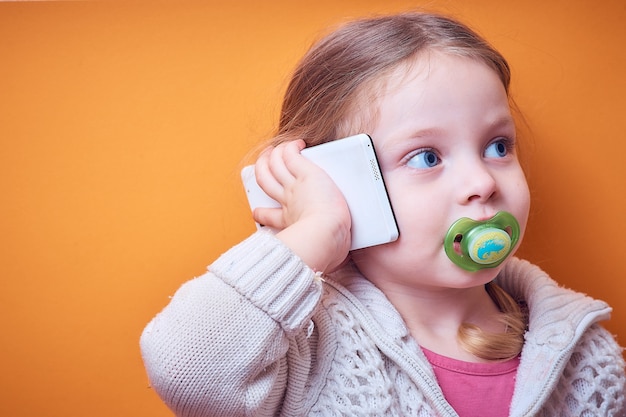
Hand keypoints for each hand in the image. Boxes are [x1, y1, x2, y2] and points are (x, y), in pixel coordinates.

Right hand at [253, 140, 351, 271]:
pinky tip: (296, 144)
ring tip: (274, 150)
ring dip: (273, 155)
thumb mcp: (319, 253)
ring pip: (275, 165)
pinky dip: (290, 147)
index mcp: (289, 223)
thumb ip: (320, 257)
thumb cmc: (327, 248)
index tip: (258, 212)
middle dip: (261, 171)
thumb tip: (326, 269)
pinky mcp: (305, 173)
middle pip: (265, 182)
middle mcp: (287, 202)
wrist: (326, 235)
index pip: (269, 216)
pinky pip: (291, 155)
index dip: (261, 213)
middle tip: (262, 166)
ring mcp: (294, 186)